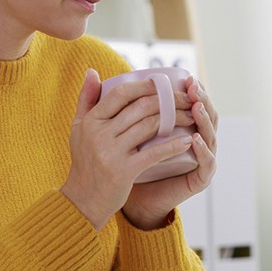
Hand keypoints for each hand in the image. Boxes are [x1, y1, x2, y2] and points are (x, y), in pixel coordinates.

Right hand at [61, 69, 201, 229]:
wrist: (82, 200)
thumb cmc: (84, 161)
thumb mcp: (79, 128)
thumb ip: (86, 98)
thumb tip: (92, 70)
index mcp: (91, 120)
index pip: (122, 93)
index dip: (146, 86)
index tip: (164, 84)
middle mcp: (100, 134)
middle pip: (141, 107)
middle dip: (168, 100)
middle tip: (187, 99)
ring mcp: (111, 152)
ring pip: (150, 126)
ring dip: (176, 118)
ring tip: (192, 117)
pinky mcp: (124, 171)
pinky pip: (154, 153)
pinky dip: (173, 145)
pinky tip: (187, 141)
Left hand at [122, 75, 218, 229]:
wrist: (132, 201)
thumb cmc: (125, 164)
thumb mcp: (118, 131)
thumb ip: (108, 103)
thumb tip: (91, 71)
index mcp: (182, 128)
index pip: (195, 103)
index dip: (192, 90)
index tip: (184, 77)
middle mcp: (196, 141)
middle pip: (208, 114)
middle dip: (202, 99)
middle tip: (193, 87)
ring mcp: (200, 160)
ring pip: (210, 135)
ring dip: (205, 119)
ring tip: (195, 107)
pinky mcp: (200, 179)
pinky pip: (207, 163)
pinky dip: (202, 150)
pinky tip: (193, 139)